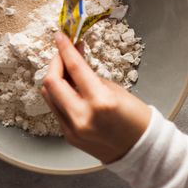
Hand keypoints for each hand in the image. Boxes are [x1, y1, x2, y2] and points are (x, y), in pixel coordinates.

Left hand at [42, 32, 151, 163]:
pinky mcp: (67, 135)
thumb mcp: (114, 90)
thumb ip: (89, 76)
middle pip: (51, 82)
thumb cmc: (135, 118)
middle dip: (54, 63)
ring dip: (54, 79)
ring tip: (65, 69)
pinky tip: (68, 88)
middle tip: (62, 53)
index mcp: (100, 102)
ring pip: (48, 96)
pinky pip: (56, 109)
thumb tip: (73, 58)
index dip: (65, 49)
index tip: (60, 36)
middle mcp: (82, 116)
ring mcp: (72, 128)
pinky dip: (59, 95)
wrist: (139, 150)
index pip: (75, 68)